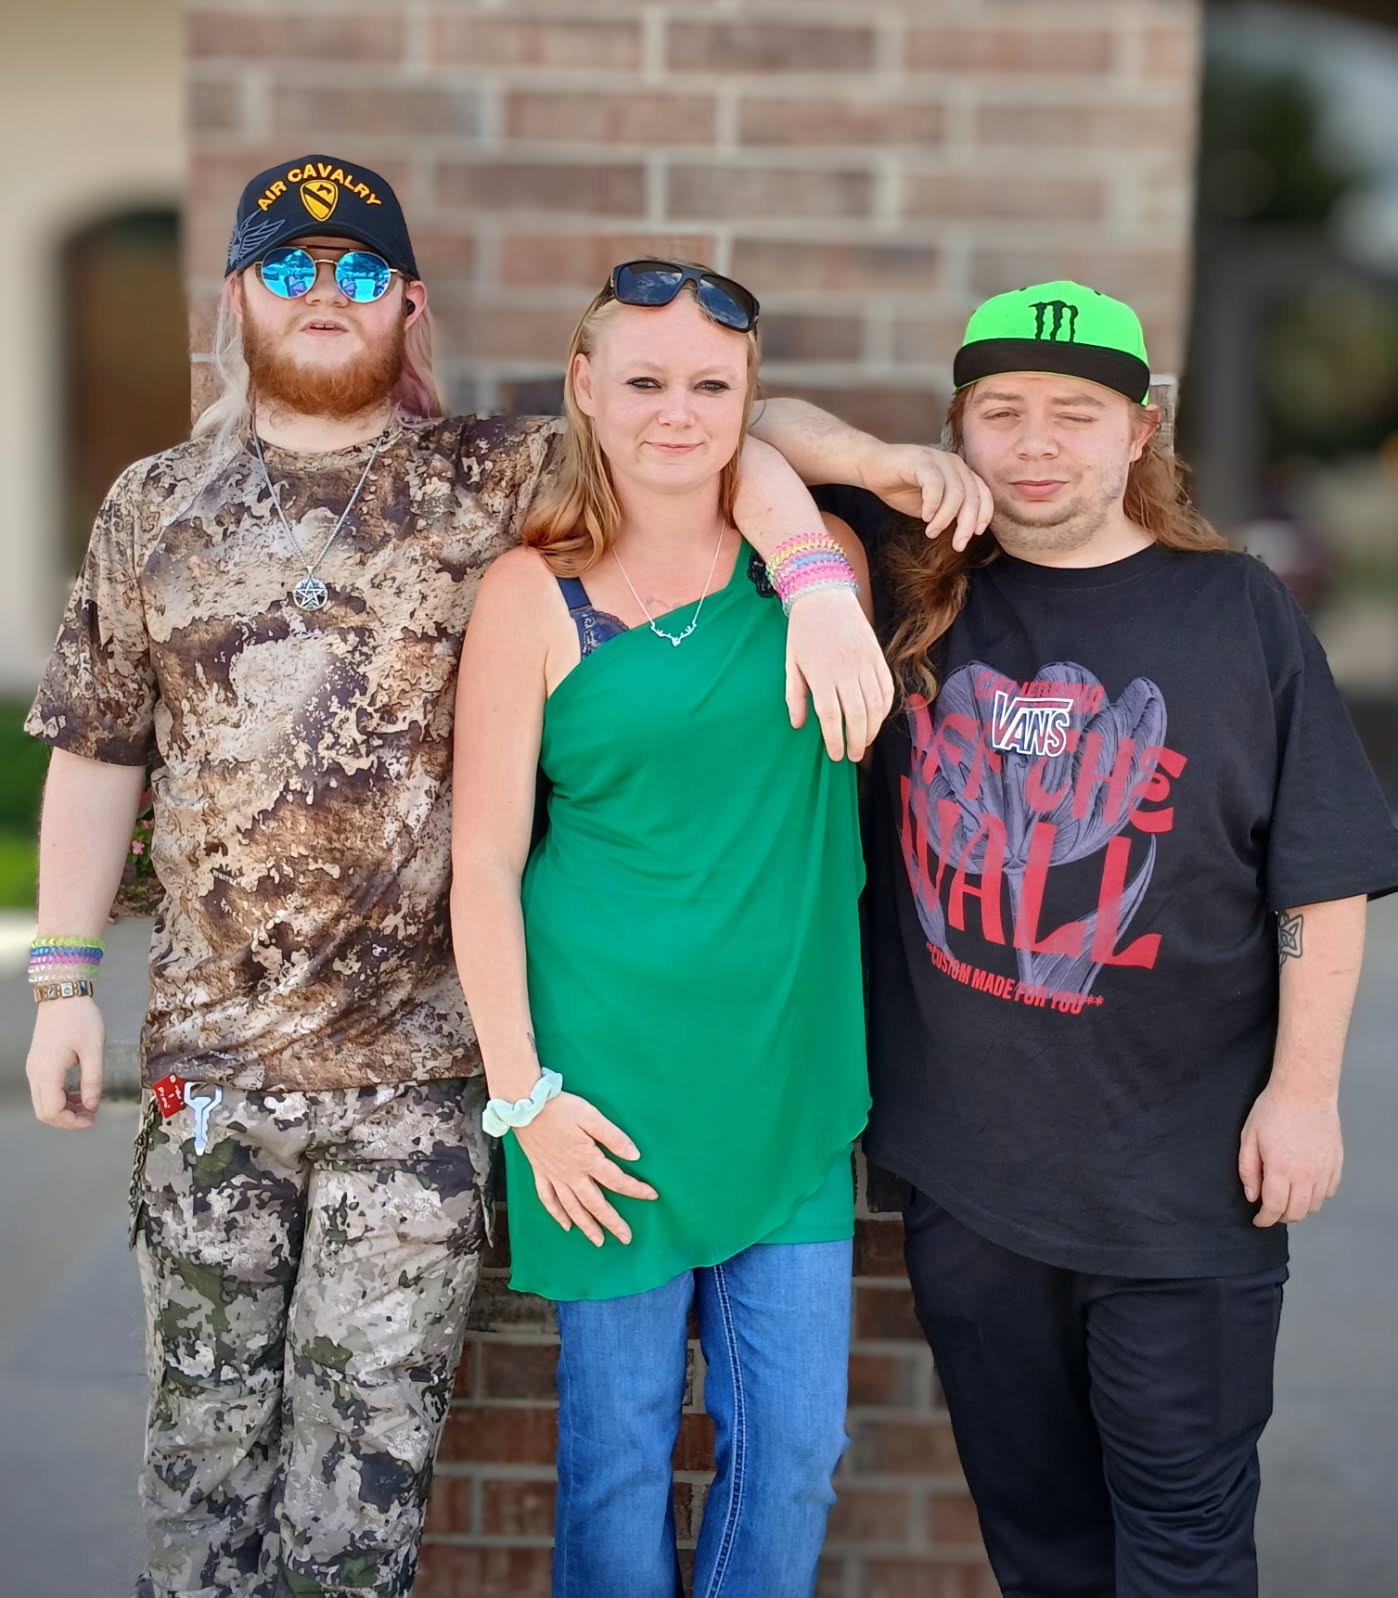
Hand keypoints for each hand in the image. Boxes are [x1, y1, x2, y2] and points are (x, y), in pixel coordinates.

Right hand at [27, 997, 104, 1129]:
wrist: (63, 994)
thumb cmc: (79, 1017)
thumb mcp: (94, 1049)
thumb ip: (93, 1080)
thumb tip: (92, 1105)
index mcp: (48, 1071)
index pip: (53, 1111)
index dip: (71, 1122)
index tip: (91, 1120)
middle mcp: (35, 1072)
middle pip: (44, 1111)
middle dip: (67, 1120)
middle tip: (90, 1117)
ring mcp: (34, 1068)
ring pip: (43, 1102)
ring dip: (64, 1109)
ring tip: (88, 1106)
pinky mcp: (38, 1063)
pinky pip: (44, 1089)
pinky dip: (60, 1097)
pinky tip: (78, 1093)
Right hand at [514, 1091, 657, 1245]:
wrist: (524, 1105)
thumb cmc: (560, 1108)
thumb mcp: (591, 1116)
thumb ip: (613, 1137)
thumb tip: (635, 1155)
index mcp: (586, 1159)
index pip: (616, 1180)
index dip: (636, 1189)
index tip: (652, 1195)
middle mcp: (570, 1174)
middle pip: (595, 1203)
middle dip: (612, 1222)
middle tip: (626, 1238)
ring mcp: (553, 1176)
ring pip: (572, 1208)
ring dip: (587, 1226)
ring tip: (599, 1241)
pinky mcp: (539, 1172)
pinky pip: (548, 1200)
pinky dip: (557, 1215)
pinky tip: (566, 1225)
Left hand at [785, 588, 893, 761]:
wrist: (824, 595)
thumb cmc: (802, 632)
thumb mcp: (791, 663)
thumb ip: (795, 696)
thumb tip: (799, 725)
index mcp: (821, 674)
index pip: (832, 717)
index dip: (835, 740)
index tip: (836, 756)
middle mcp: (845, 670)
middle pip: (857, 716)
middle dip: (857, 741)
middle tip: (854, 757)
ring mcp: (864, 662)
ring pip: (875, 705)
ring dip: (873, 728)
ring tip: (865, 742)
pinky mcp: (877, 655)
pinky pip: (887, 687)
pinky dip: (886, 707)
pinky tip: (878, 719)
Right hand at [857, 443, 993, 549]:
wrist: (871, 467)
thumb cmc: (900, 487)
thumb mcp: (930, 506)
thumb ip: (948, 513)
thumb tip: (964, 533)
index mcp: (960, 472)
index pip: (982, 493)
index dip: (983, 515)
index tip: (976, 534)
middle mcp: (954, 463)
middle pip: (972, 497)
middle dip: (966, 525)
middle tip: (957, 545)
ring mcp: (938, 460)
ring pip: (956, 493)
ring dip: (945, 519)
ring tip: (931, 532)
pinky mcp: (921, 461)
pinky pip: (935, 485)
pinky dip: (933, 505)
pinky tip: (925, 517)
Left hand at [1238, 1085, 1342, 1226]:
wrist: (1305, 1091)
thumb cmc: (1274, 1110)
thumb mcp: (1249, 1137)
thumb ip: (1248, 1169)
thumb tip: (1252, 1195)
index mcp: (1280, 1168)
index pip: (1274, 1207)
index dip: (1265, 1219)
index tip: (1259, 1220)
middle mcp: (1305, 1174)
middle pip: (1296, 1212)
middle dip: (1280, 1217)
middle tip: (1270, 1211)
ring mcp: (1323, 1169)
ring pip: (1314, 1205)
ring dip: (1299, 1209)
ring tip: (1287, 1200)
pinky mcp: (1336, 1163)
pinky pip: (1329, 1192)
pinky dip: (1317, 1197)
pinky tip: (1305, 1188)